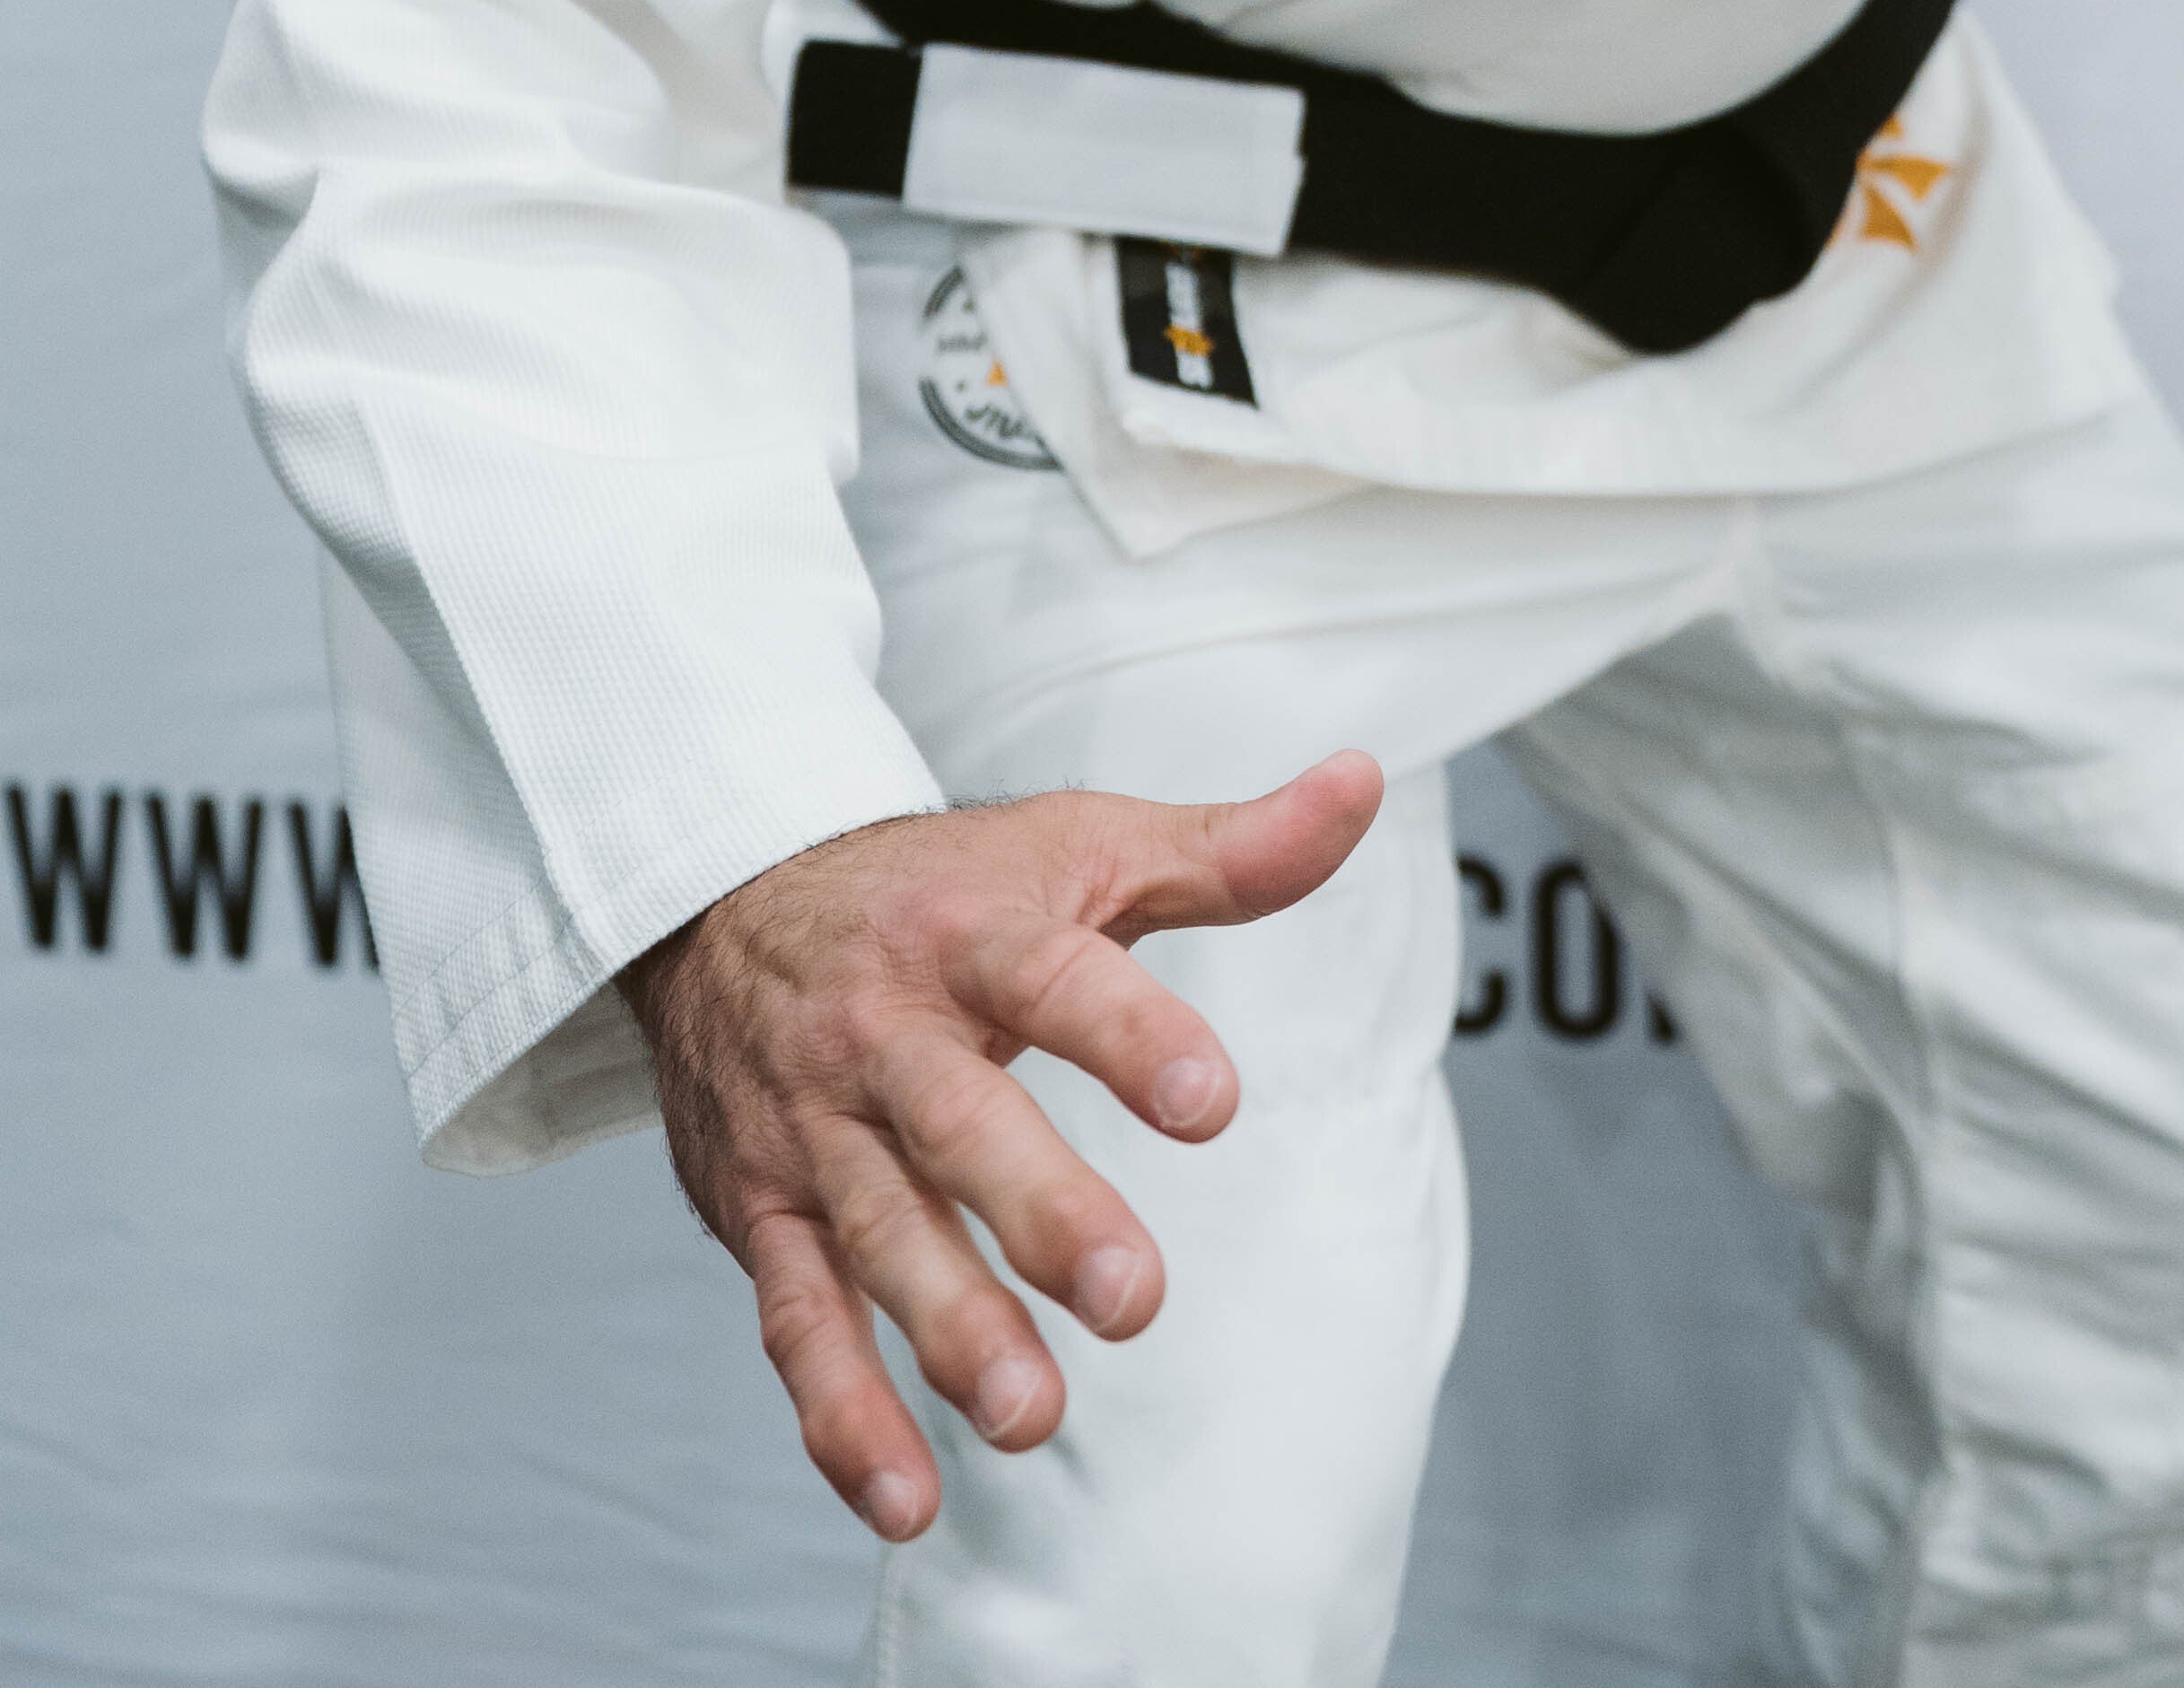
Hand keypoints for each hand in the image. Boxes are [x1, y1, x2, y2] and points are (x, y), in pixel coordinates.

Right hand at [618, 754, 1381, 1542]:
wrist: (723, 900)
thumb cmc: (941, 884)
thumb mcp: (1079, 844)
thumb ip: (1225, 849)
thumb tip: (1362, 785)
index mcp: (967, 933)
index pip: (1050, 979)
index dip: (1127, 1036)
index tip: (1211, 1104)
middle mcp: (883, 1033)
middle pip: (959, 1123)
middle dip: (1042, 1214)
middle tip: (1133, 1301)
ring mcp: (816, 1129)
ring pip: (878, 1235)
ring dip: (951, 1332)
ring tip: (1034, 1416)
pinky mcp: (764, 1213)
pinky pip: (798, 1321)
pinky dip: (843, 1415)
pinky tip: (906, 1497)